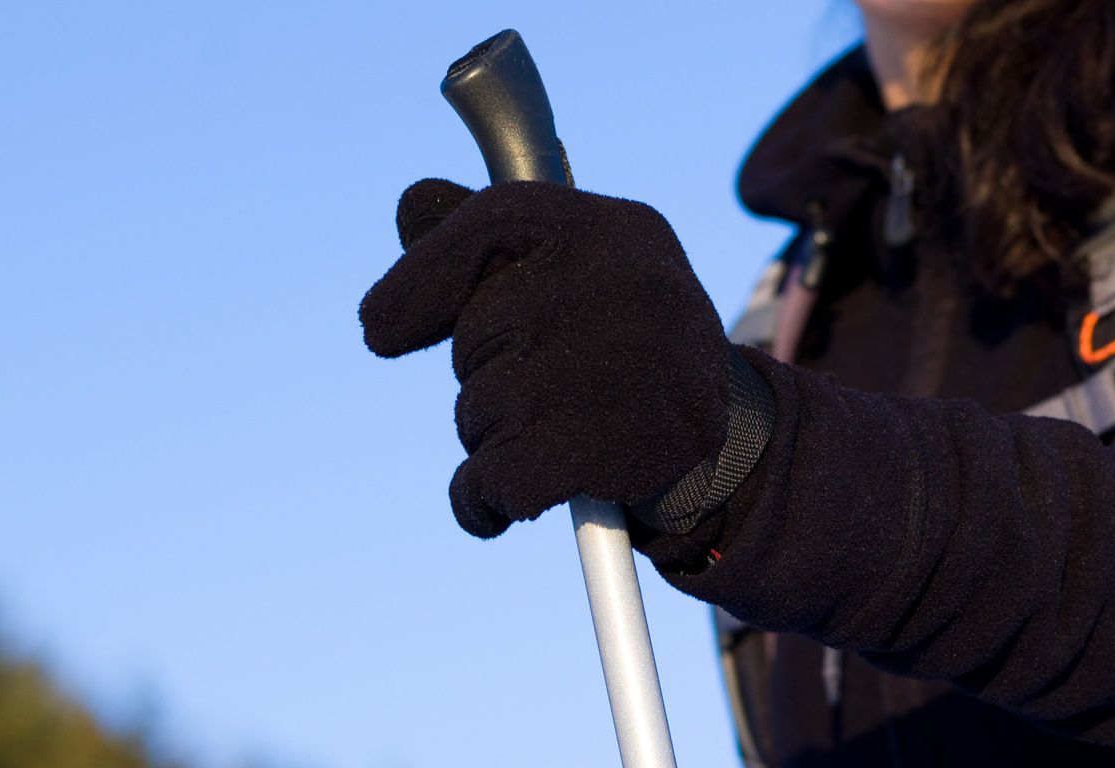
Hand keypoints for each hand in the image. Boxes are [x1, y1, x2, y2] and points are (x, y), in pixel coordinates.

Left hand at [361, 179, 757, 537]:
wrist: (732, 445)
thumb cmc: (629, 346)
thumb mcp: (576, 271)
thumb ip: (488, 238)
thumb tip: (410, 206)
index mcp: (614, 229)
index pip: (486, 228)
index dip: (420, 284)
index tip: (382, 332)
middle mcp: (625, 285)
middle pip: (473, 335)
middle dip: (484, 375)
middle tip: (549, 386)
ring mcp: (623, 368)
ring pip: (477, 412)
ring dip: (492, 438)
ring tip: (561, 430)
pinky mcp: (611, 450)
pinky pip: (490, 480)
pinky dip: (484, 499)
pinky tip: (512, 494)